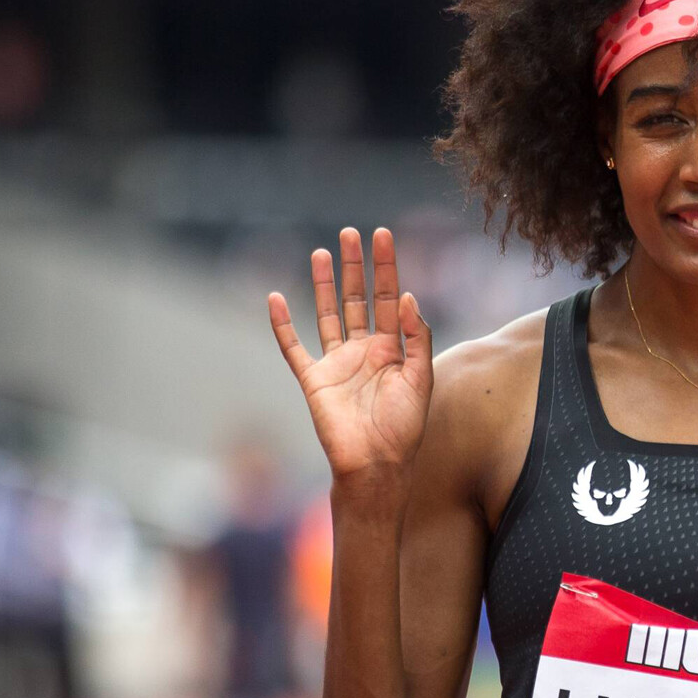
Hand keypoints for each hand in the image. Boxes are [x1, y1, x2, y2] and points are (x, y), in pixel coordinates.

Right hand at [268, 227, 432, 481]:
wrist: (376, 464)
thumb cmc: (404, 427)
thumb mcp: (421, 379)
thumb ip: (417, 337)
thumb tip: (408, 297)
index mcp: (392, 348)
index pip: (388, 297)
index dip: (386, 266)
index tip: (382, 235)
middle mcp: (364, 350)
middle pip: (358, 298)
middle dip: (354, 266)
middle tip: (350, 233)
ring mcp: (337, 362)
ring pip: (328, 314)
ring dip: (323, 284)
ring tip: (321, 252)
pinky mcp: (313, 378)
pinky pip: (293, 347)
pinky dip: (282, 324)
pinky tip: (275, 298)